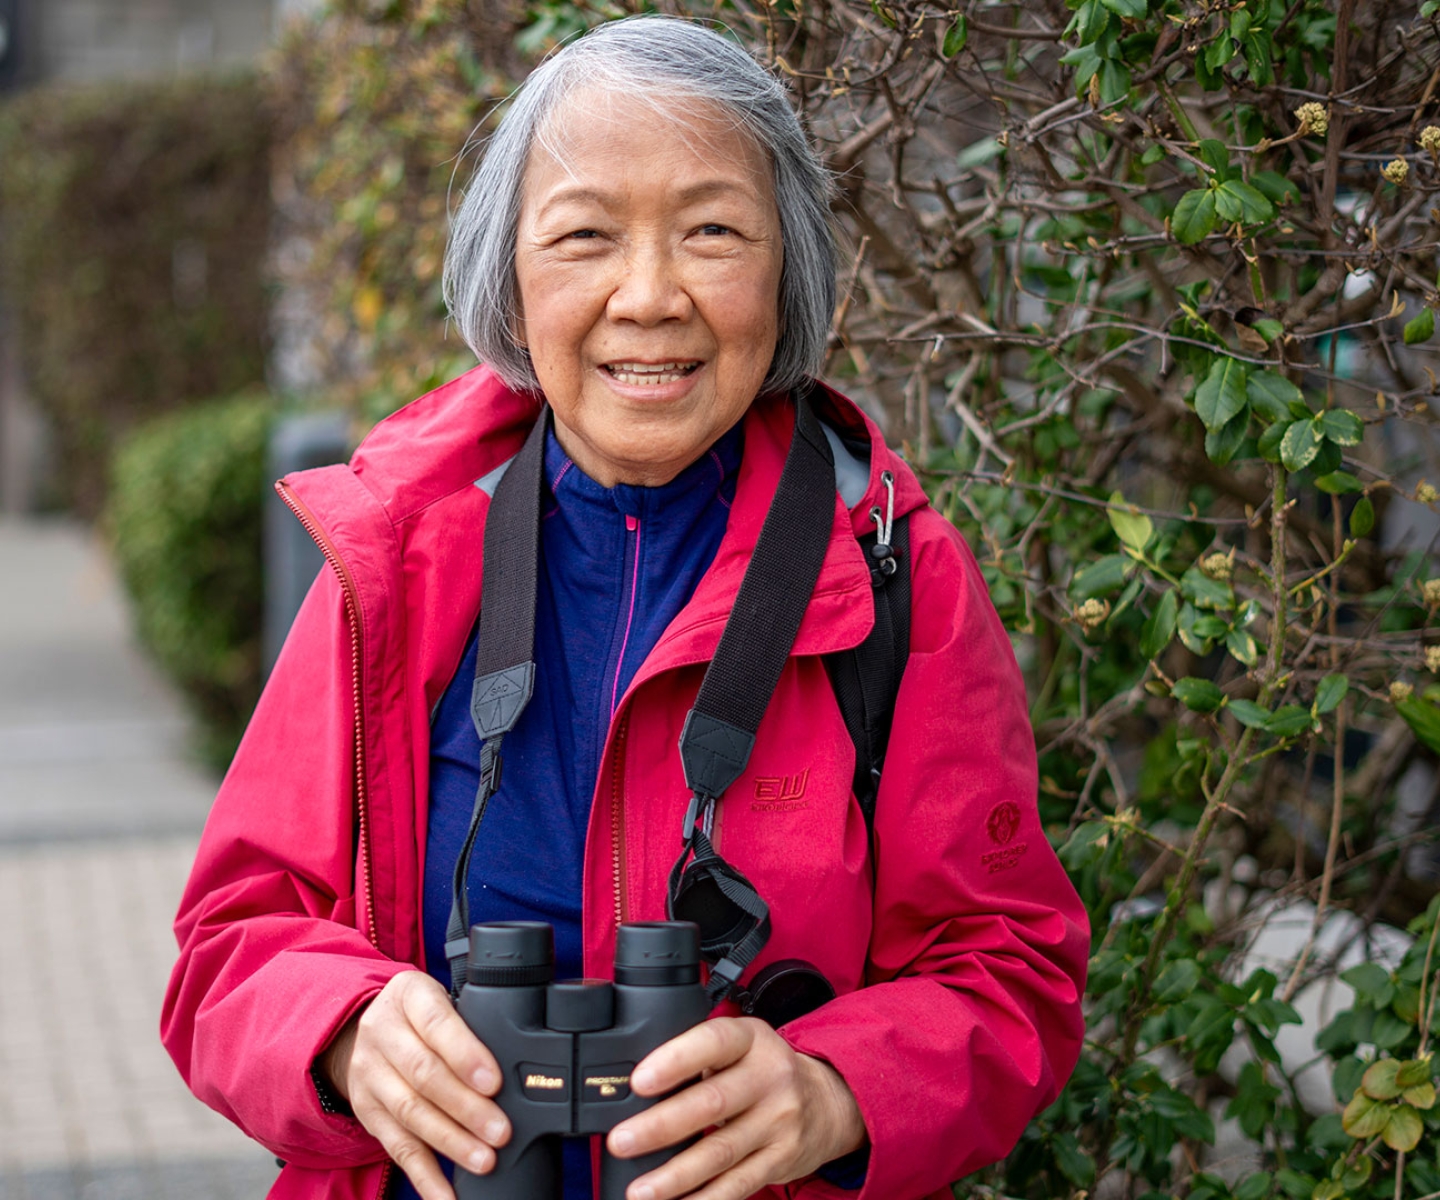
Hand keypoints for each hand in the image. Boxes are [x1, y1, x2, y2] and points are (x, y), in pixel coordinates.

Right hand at [321, 971, 509, 1199]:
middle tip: (501, 1131)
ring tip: (484, 1160)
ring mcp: (370, 1075)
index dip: (466, 1055)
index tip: (494, 1082)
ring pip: (411, 1114)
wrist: (362, 1027)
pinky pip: (397, 1147)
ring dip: (451, 1142)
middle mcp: (382, 1034)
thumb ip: (471, 1020)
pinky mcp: (368, 1113)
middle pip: (424, 1075)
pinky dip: (425, 1177)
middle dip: (466, 1108)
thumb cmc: (421, 1013)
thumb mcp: (441, 996)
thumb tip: (517, 1057)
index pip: (437, 1023)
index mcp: (409, 996)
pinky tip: (447, 1196)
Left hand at [605, 1017, 865, 1199]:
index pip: (713, 1043)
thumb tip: (636, 1085)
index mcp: (751, 1040)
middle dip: (662, 1126)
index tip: (639, 1081)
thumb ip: (699, 1056)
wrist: (829, 1101)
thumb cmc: (763, 1069)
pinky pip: (738, 1184)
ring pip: (721, 1152)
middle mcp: (770, 1077)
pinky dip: (705, 1198)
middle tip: (621, 1140)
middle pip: (712, 1103)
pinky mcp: (781, 1159)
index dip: (675, 1060)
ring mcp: (779, 1121)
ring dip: (675, 1175)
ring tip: (640, 1190)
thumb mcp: (741, 1045)